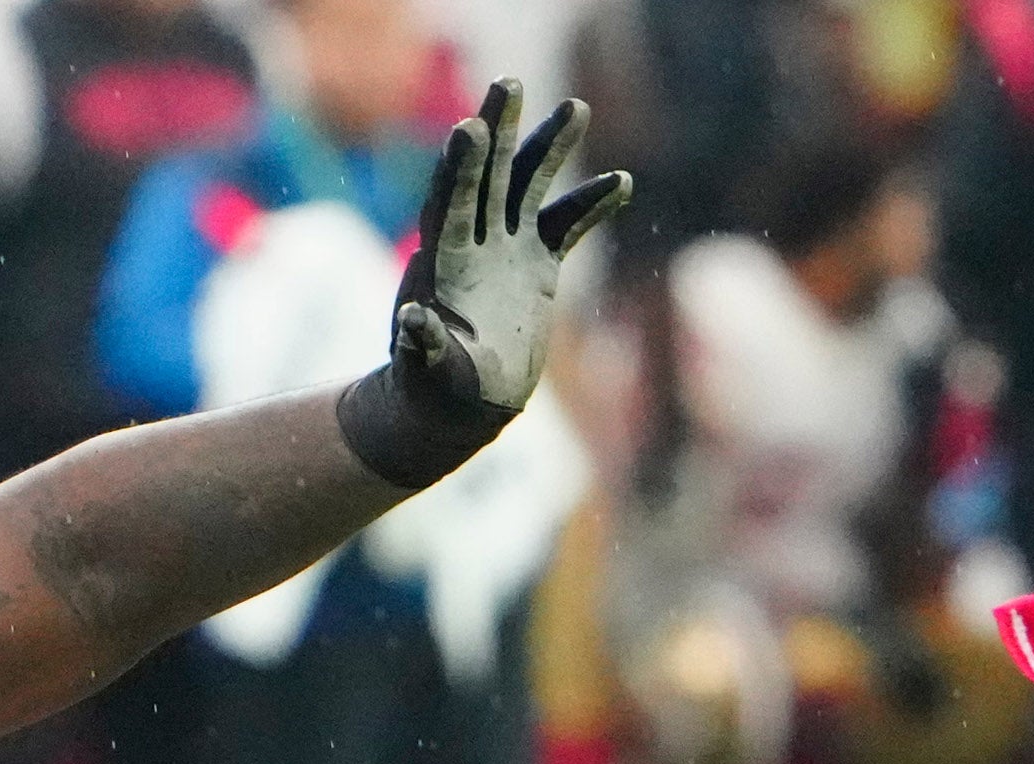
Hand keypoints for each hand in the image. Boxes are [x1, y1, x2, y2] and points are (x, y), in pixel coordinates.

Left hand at [340, 80, 632, 489]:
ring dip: (549, 150)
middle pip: (486, 177)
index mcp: (441, 264)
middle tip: (509, 83)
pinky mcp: (534, 268)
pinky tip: (621, 181)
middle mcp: (472, 246)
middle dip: (499, 131)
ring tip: (575, 108)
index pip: (450, 203)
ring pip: (527, 190)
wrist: (454, 409)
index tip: (471, 128)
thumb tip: (412, 320)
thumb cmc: (431, 394)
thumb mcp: (426, 372)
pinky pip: (565, 227)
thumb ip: (422, 345)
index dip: (461, 168)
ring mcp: (505, 252)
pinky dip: (590, 206)